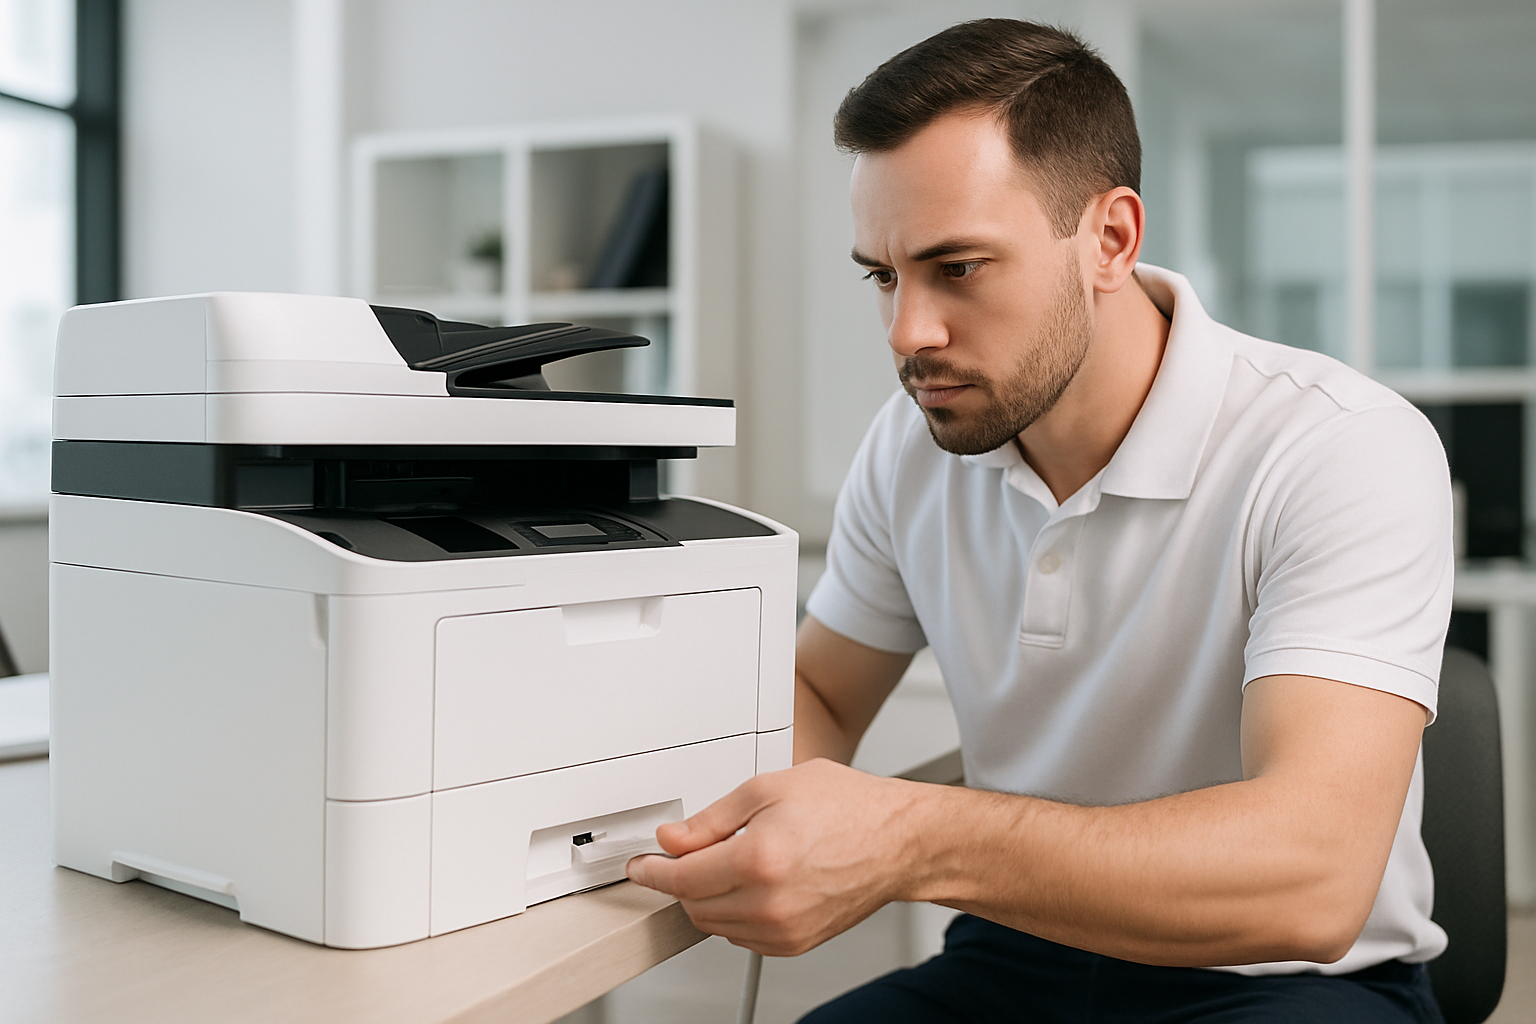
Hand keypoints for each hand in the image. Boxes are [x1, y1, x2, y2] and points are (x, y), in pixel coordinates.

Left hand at [626, 758, 927, 954]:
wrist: (898, 841)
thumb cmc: (848, 808)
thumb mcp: (770, 788)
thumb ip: (712, 818)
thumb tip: (673, 839)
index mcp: (759, 859)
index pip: (681, 878)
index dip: (653, 870)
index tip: (642, 865)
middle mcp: (770, 902)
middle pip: (693, 904)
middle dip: (683, 879)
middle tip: (690, 853)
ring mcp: (784, 929)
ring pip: (715, 924)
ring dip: (708, 897)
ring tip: (733, 861)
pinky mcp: (795, 943)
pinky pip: (742, 936)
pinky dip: (735, 913)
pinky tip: (753, 883)